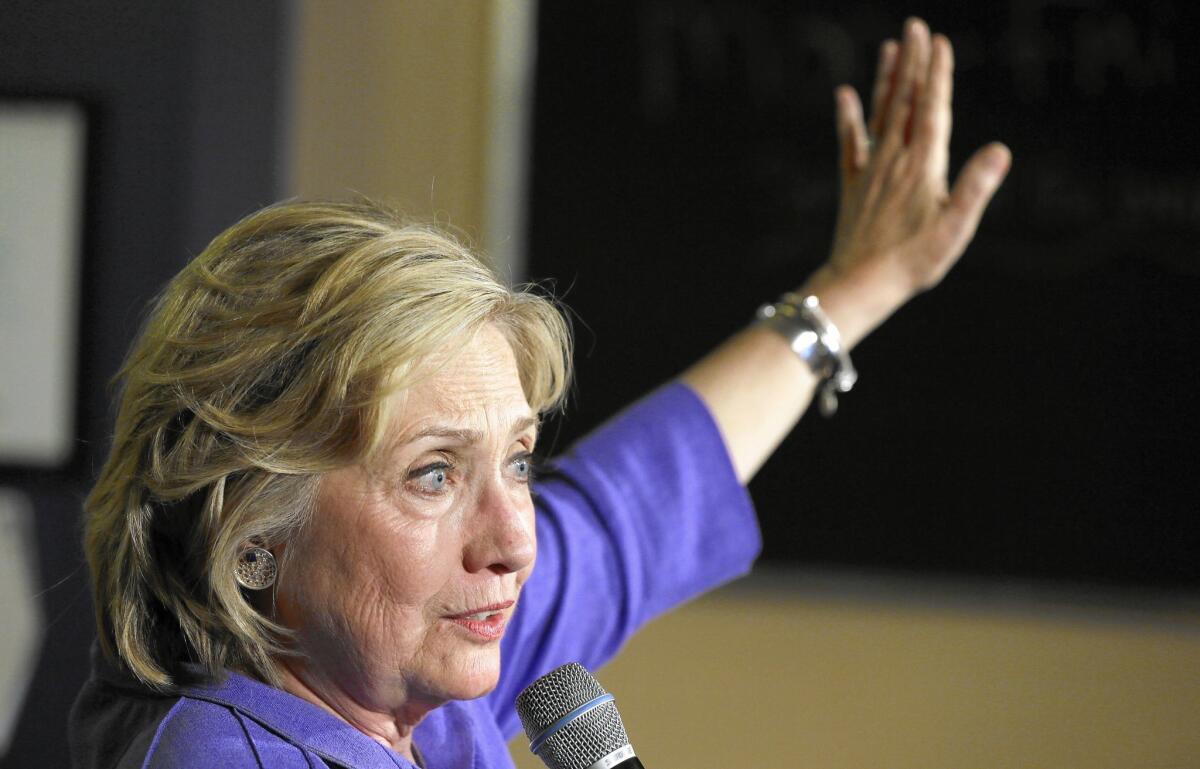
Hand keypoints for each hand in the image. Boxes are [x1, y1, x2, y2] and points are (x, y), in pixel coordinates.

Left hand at [811, 18, 1010, 343]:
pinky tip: (845, 94)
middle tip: (915, 26)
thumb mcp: (955, 228)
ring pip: (880, 114)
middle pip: (905, 102)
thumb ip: (976, 187)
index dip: (937, 74)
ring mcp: (872, 170)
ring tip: (890, 47)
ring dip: (886, 79)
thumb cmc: (913, 262)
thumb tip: (1000, 150)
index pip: (933, 109)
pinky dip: (848, 117)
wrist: (860, 284)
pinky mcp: (854, 185)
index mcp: (924, 166)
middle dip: (912, 63)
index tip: (939, 42)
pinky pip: (850, 143)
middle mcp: (895, 160)